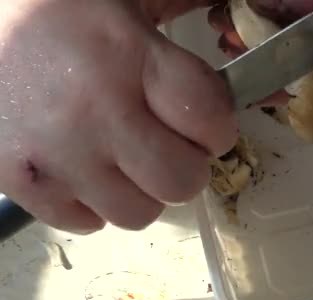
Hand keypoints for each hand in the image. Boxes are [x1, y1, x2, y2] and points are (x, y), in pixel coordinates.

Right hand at [0, 0, 236, 232]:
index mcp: (130, 57)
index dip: (218, 129)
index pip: (210, 121)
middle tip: (169, 144)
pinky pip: (84, 223)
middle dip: (187, 166)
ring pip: (137, 214)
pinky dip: (95, 205)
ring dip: (143, 191)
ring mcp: (55, 154)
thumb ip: (184, 22)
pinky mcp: (18, 180)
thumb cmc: (61, 11)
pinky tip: (88, 171)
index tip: (206, 125)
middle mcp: (96, 112)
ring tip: (125, 158)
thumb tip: (247, 54)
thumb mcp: (130, 0)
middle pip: (180, 182)